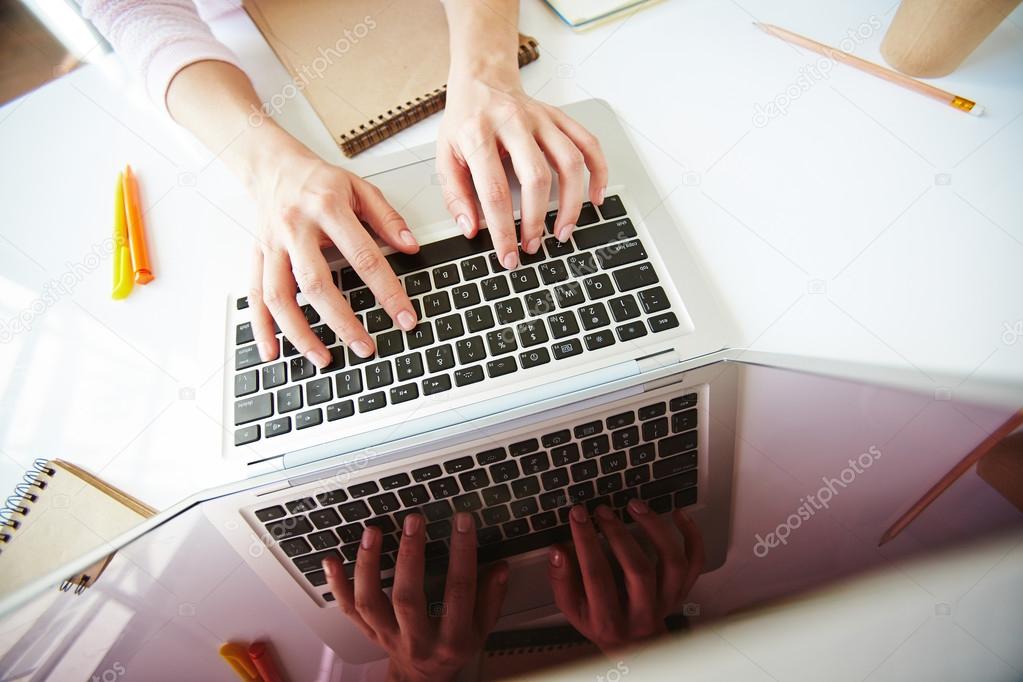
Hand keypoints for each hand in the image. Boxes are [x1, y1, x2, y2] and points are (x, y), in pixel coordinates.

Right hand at [247, 129, 419, 367]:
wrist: (273, 166)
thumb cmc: (318, 180)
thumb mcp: (359, 187)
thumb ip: (387, 218)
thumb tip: (412, 247)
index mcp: (327, 208)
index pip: (363, 256)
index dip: (387, 291)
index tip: (405, 317)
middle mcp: (295, 228)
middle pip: (316, 283)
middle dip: (343, 322)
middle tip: (366, 347)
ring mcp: (272, 245)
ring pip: (279, 296)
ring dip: (300, 333)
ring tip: (323, 358)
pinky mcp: (256, 257)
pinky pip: (254, 297)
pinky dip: (261, 329)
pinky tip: (272, 353)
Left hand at [323, 512, 508, 681]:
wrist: (422, 678)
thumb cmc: (452, 647)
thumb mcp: (481, 629)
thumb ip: (491, 598)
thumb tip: (501, 566)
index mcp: (451, 638)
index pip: (459, 592)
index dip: (462, 553)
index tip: (462, 521)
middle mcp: (417, 638)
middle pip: (408, 598)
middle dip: (411, 556)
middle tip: (414, 520)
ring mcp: (388, 635)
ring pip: (370, 602)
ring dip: (369, 565)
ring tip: (372, 532)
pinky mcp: (368, 632)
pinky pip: (347, 610)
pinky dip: (337, 584)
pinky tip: (331, 560)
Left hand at [437, 70, 607, 269]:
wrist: (482, 78)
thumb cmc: (465, 121)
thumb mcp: (444, 155)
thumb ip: (455, 194)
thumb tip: (471, 228)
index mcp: (478, 134)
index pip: (494, 191)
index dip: (503, 229)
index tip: (507, 255)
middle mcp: (514, 123)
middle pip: (536, 177)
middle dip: (537, 220)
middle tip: (533, 246)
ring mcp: (542, 119)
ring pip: (569, 162)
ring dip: (571, 203)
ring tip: (563, 232)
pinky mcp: (560, 117)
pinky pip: (589, 144)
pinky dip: (598, 173)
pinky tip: (595, 198)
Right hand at [548, 501, 704, 653]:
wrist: (634, 646)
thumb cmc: (601, 622)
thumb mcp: (572, 609)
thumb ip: (562, 580)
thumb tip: (558, 550)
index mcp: (608, 619)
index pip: (596, 576)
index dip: (586, 541)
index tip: (578, 516)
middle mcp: (641, 612)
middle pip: (637, 570)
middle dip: (618, 534)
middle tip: (602, 511)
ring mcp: (665, 601)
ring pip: (671, 563)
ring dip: (655, 529)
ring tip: (636, 506)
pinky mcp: (681, 591)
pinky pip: (694, 562)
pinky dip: (691, 536)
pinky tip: (678, 514)